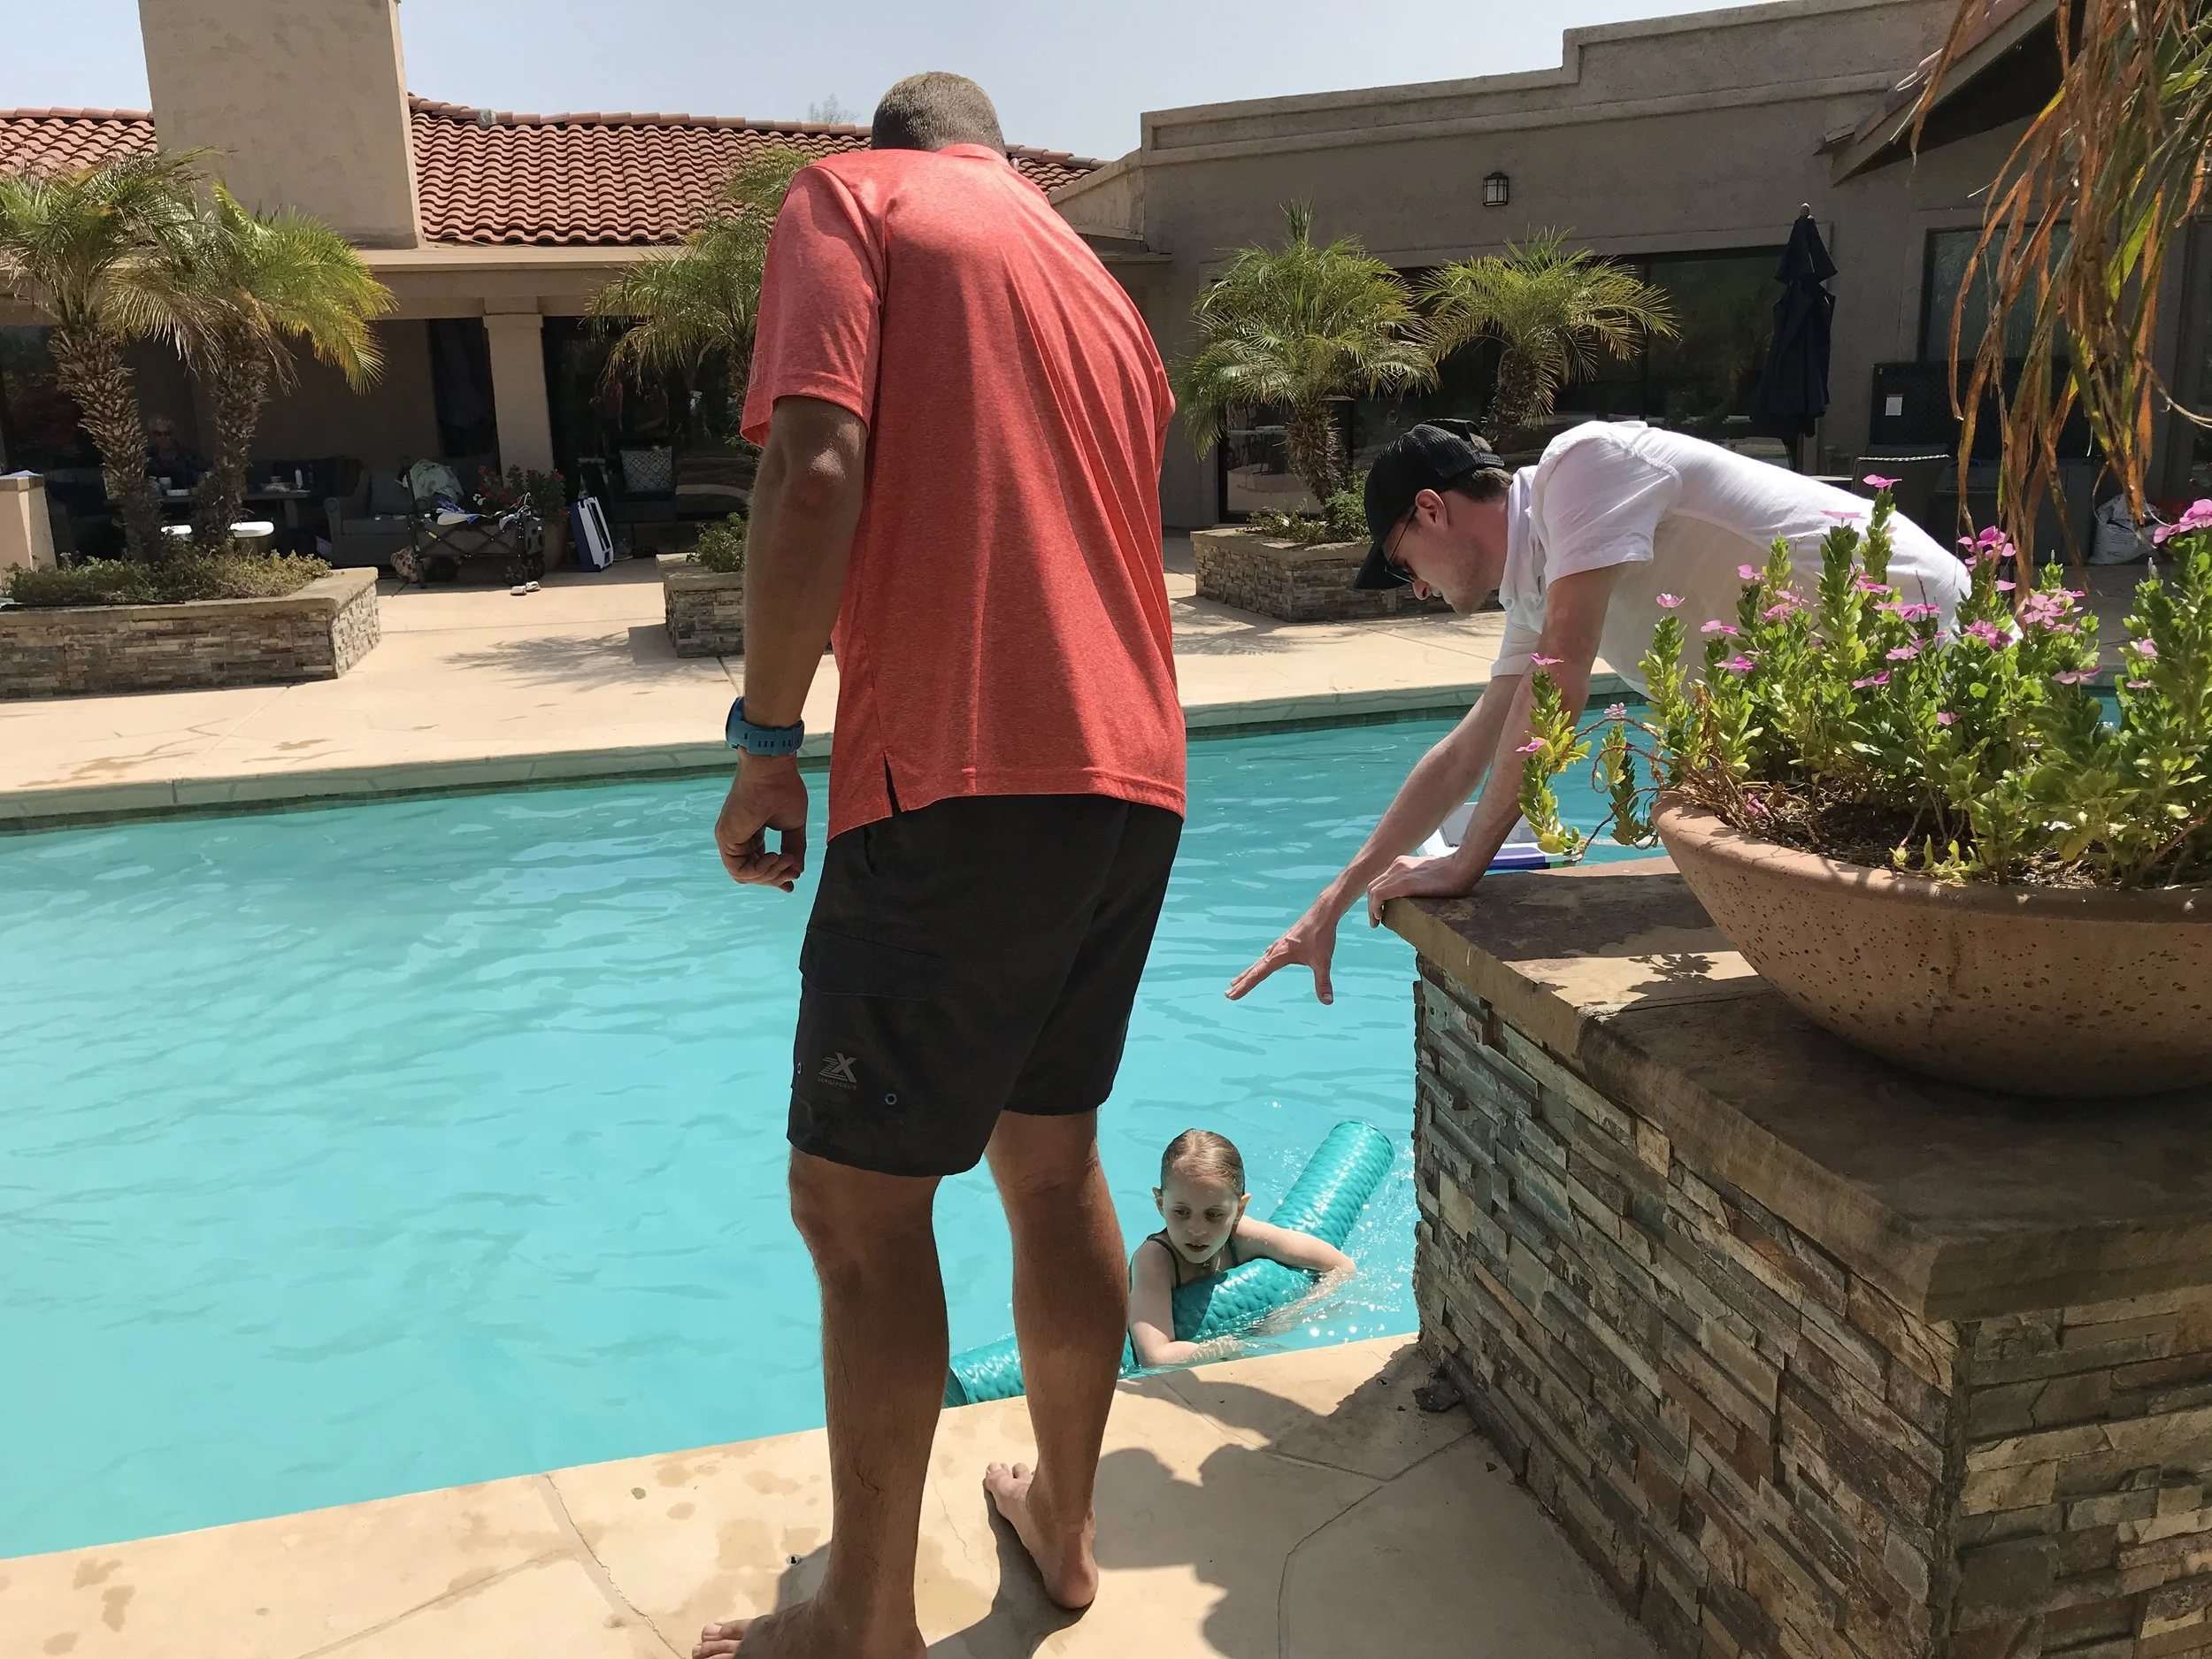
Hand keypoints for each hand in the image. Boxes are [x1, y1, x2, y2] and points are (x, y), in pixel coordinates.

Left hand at [714, 755, 807, 890]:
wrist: (773, 770)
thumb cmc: (783, 789)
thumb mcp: (793, 826)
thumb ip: (794, 849)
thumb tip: (796, 871)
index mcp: (751, 832)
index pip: (758, 864)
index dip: (774, 876)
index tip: (791, 884)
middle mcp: (737, 837)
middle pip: (751, 873)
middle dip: (774, 878)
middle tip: (792, 873)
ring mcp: (729, 838)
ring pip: (744, 876)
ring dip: (769, 875)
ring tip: (786, 861)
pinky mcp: (726, 838)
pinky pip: (739, 870)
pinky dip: (760, 870)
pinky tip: (776, 857)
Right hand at [1227, 907, 1341, 1003]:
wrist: (1323, 913)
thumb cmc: (1322, 936)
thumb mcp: (1323, 962)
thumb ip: (1323, 982)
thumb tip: (1328, 1002)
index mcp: (1279, 955)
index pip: (1257, 975)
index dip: (1244, 987)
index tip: (1231, 996)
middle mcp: (1275, 950)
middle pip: (1253, 969)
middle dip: (1241, 982)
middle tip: (1227, 993)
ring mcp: (1279, 945)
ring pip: (1259, 962)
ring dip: (1247, 973)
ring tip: (1237, 981)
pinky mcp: (1285, 942)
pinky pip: (1267, 956)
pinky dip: (1259, 964)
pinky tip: (1261, 963)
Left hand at [1365, 850, 1479, 924]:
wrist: (1463, 866)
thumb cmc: (1455, 872)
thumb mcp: (1432, 874)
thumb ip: (1424, 880)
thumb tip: (1427, 892)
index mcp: (1404, 863)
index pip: (1383, 879)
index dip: (1378, 896)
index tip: (1382, 909)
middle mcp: (1397, 865)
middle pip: (1374, 885)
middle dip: (1372, 903)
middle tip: (1376, 919)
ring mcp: (1398, 873)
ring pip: (1373, 890)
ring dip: (1372, 908)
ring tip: (1376, 922)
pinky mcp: (1402, 884)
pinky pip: (1378, 895)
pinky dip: (1374, 907)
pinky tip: (1379, 917)